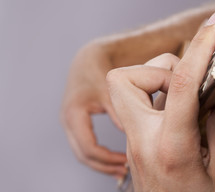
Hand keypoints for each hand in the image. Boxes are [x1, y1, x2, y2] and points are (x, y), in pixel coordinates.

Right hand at [61, 42, 126, 177]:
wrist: (87, 59)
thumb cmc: (99, 71)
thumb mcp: (109, 90)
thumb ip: (117, 111)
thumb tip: (130, 135)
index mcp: (74, 115)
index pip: (88, 148)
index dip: (107, 159)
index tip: (126, 162)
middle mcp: (68, 121)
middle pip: (83, 156)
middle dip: (103, 166)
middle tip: (125, 172)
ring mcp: (70, 123)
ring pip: (82, 153)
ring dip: (100, 163)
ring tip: (121, 170)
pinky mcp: (76, 122)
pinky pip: (84, 145)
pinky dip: (98, 155)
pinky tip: (114, 157)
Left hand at [107, 11, 214, 190]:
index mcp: (172, 147)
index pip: (182, 82)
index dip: (201, 47)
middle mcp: (143, 140)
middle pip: (126, 78)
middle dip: (162, 68)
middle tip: (192, 83)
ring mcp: (134, 141)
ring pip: (127, 87)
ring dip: (160, 81)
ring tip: (190, 98)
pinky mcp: (135, 142)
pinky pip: (139, 103)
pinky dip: (162, 96)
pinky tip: (184, 112)